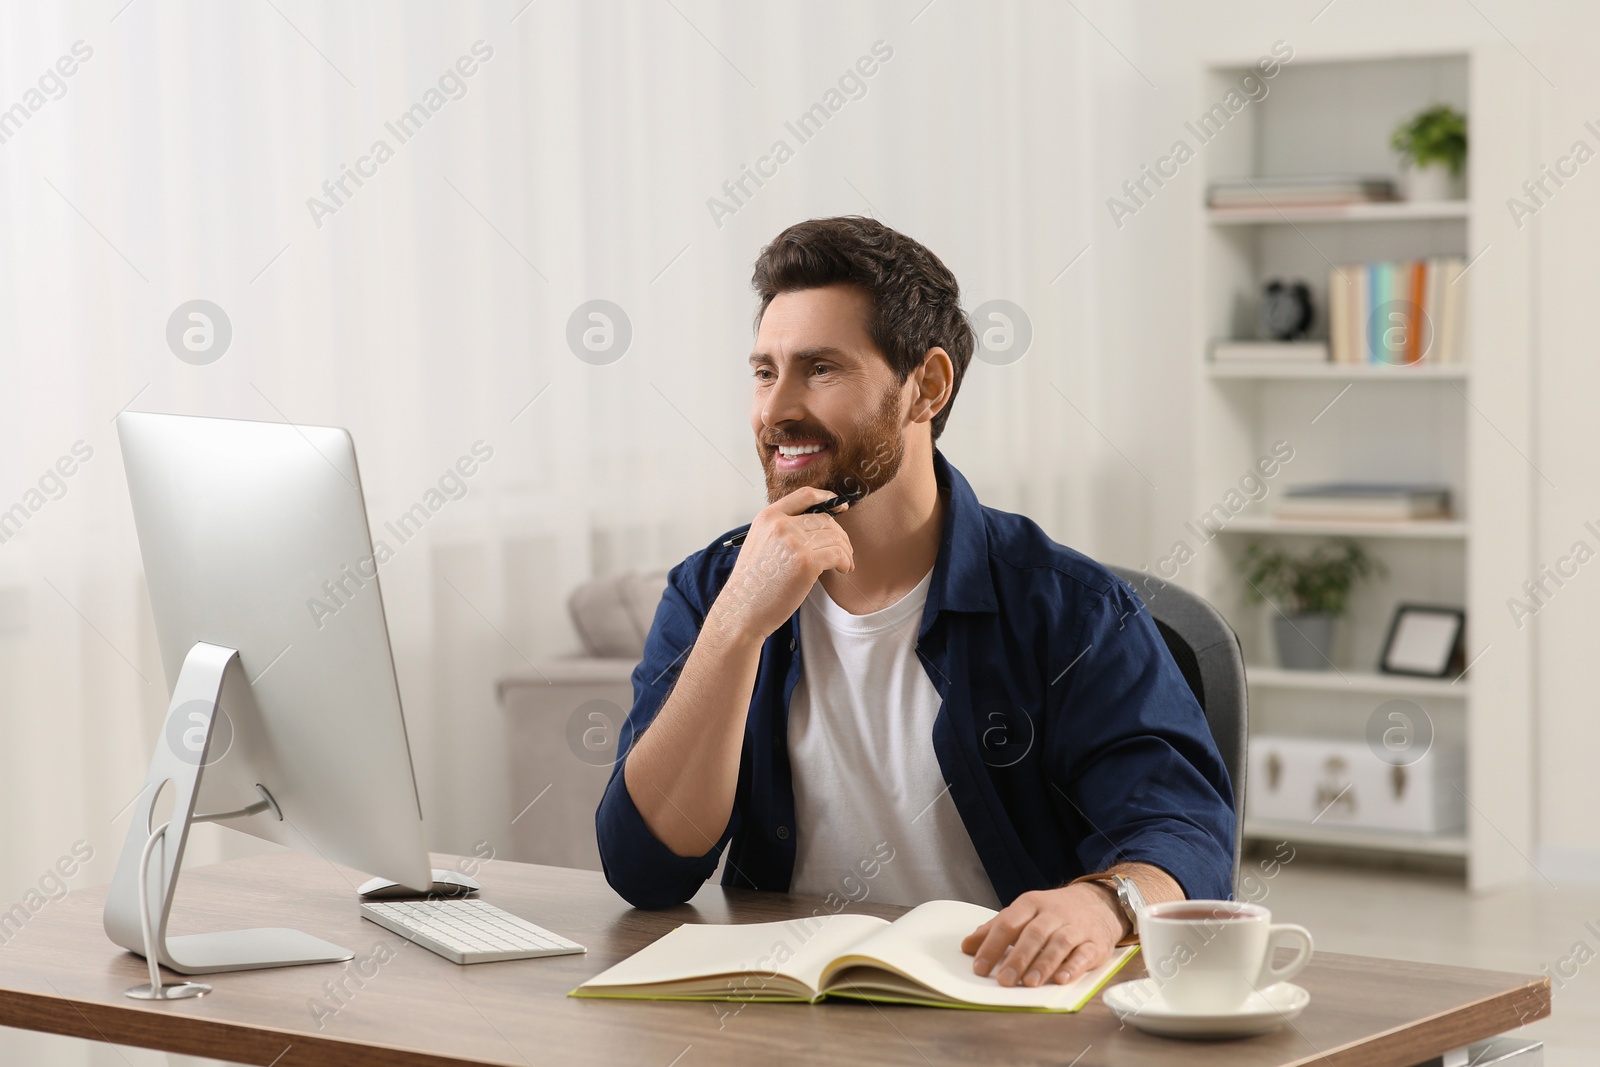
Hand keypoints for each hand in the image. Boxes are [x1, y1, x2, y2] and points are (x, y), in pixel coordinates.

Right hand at [707, 487, 853, 642]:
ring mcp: (794, 542)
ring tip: (845, 564)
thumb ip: (782, 530)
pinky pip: (838, 554)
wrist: (743, 609)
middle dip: (840, 535)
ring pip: (834, 537)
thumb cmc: (753, 584)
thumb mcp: (760, 544)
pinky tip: (843, 570)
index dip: (827, 498)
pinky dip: (845, 562)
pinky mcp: (806, 562)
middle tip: (845, 550)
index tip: (840, 506)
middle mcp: (780, 525)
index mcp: (768, 517)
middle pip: (825, 519)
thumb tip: (817, 527)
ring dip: (845, 552)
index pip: (804, 495)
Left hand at [960, 884, 1124, 987]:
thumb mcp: (1023, 913)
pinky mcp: (1095, 943)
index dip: (992, 946)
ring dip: (1043, 964)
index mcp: (1030, 904)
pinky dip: (1073, 967)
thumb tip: (967, 946)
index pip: (1007, 923)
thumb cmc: (1053, 912)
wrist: (1098, 902)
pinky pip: (1084, 954)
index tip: (979, 968)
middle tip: (1004, 980)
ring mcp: (1075, 928)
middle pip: (1033, 935)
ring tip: (1030, 983)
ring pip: (1059, 944)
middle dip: (1017, 958)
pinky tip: (1062, 979)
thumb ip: (995, 929)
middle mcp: (1053, 914)